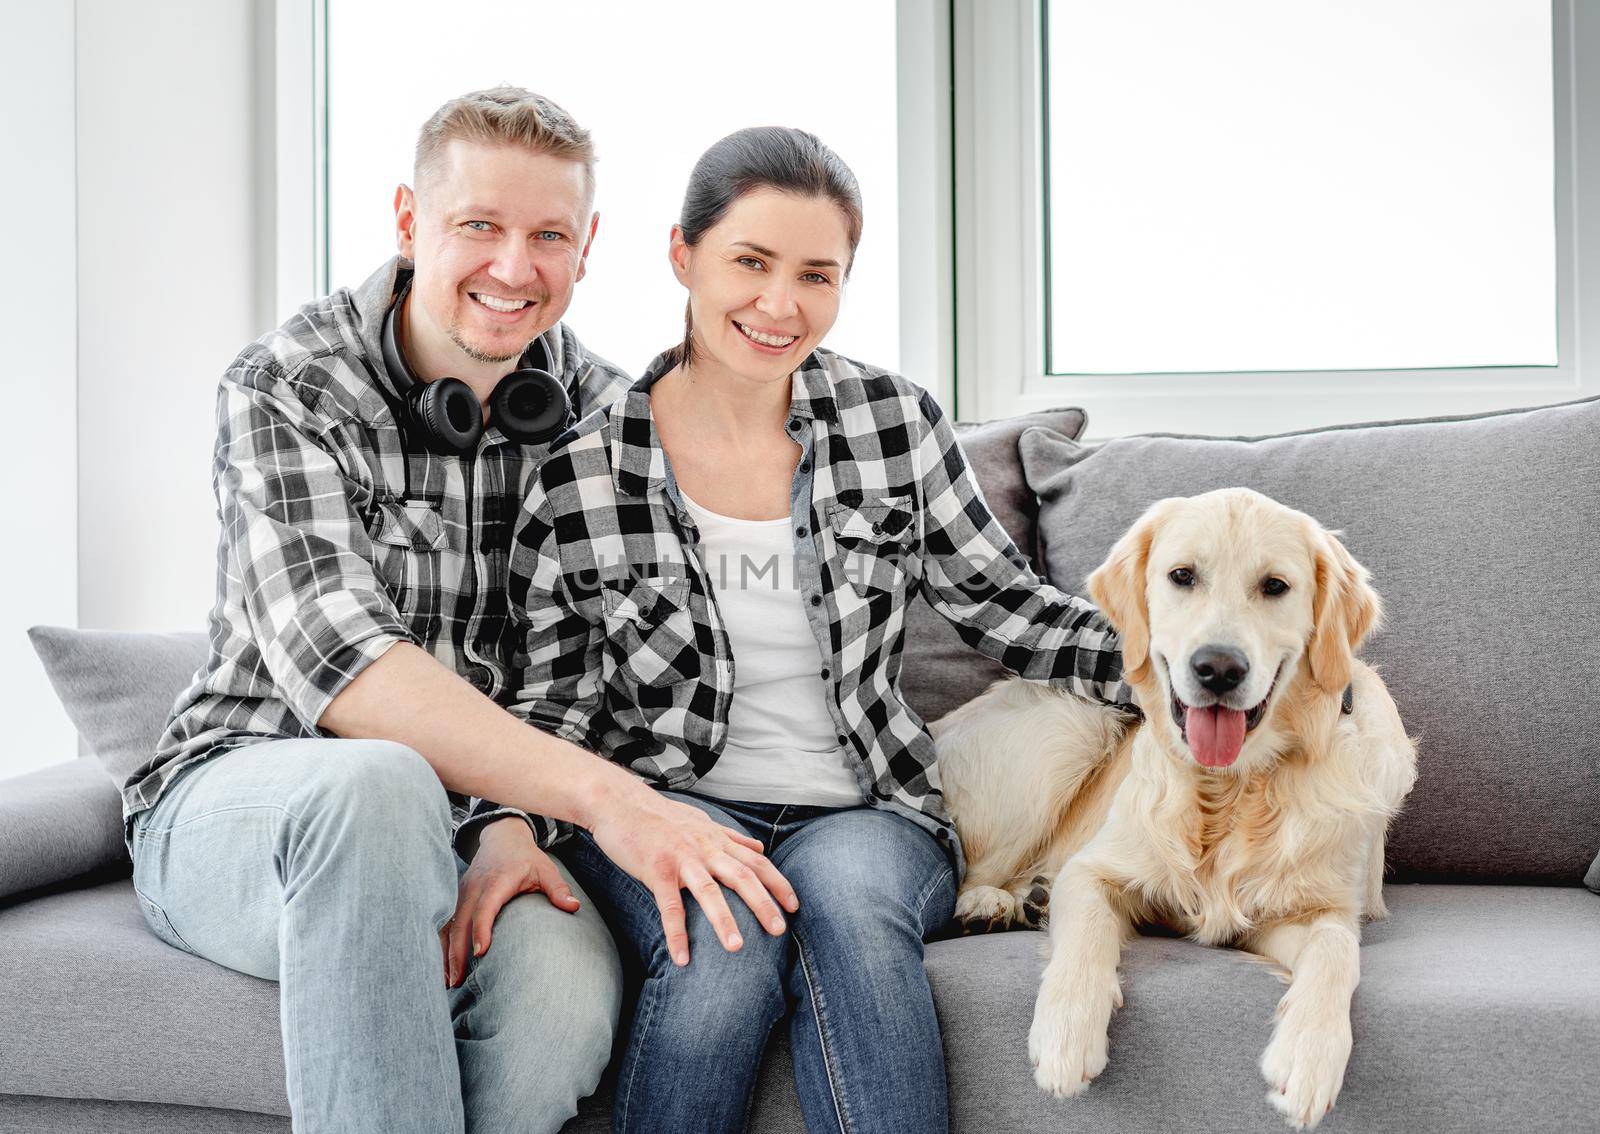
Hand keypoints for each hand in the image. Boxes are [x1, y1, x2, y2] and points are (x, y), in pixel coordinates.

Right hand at [441, 816, 578, 988]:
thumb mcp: (546, 869)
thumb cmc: (526, 858)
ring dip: (445, 953)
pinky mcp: (456, 898)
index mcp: (497, 881)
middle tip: (457, 981)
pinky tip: (443, 965)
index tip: (480, 953)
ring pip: (449, 925)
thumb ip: (558, 888)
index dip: (481, 929)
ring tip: (447, 981)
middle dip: (457, 952)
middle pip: (461, 921)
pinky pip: (445, 922)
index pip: (486, 907)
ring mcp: (462, 893)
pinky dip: (442, 944)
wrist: (502, 838)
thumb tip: (574, 907)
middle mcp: (474, 888)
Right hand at [588, 785, 798, 966]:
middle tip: (780, 930)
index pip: (756, 862)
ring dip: (724, 920)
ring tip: (737, 948)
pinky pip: (668, 905)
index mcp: (716, 839)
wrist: (619, 802)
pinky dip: (676, 932)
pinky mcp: (655, 869)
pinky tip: (681, 957)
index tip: (794, 905)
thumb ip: (731, 837)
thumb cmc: (659, 815)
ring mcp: (680, 857)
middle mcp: (704, 847)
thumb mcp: (701, 821)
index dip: (777, 883)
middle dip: (763, 903)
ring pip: (709, 890)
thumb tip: (759, 848)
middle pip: (741, 876)